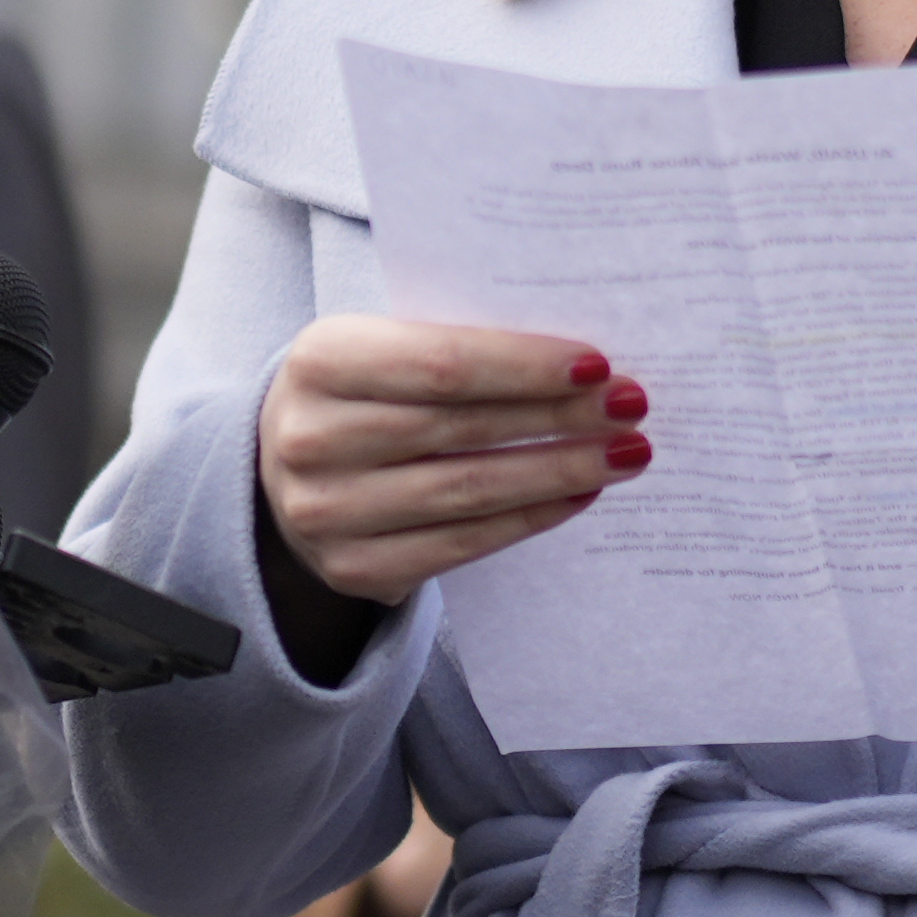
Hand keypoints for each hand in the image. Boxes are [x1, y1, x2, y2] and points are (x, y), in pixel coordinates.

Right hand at [258, 317, 651, 606]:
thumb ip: (456, 347)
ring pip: (468, 491)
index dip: (524, 367)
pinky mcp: (353, 568)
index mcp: (320, 361)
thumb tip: (580, 364)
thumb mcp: (383, 347)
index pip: (440, 364)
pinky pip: (461, 544)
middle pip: (461, 429)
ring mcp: (326, 512)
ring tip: (624, 453)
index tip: (598, 366)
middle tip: (632, 407)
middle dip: (558, 417)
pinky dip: (529, 519)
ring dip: (558, 471)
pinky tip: (577, 496)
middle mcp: (311, 438)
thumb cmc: (363, 393)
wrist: (285, 468)